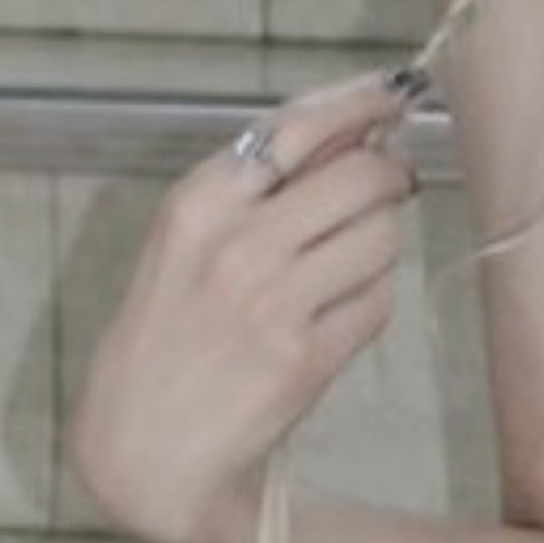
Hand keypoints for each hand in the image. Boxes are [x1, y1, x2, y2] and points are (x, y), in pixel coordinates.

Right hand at [67, 69, 423, 542]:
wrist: (145, 449)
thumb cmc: (169, 333)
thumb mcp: (188, 241)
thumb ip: (262, 183)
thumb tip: (359, 125)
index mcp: (198, 203)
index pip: (301, 125)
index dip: (363, 101)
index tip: (398, 93)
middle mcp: (236, 244)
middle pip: (363, 175)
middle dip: (388, 179)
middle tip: (385, 190)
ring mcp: (273, 302)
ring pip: (383, 237)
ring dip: (378, 247)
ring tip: (337, 270)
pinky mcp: (306, 358)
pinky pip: (379, 302)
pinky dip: (368, 304)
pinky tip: (329, 321)